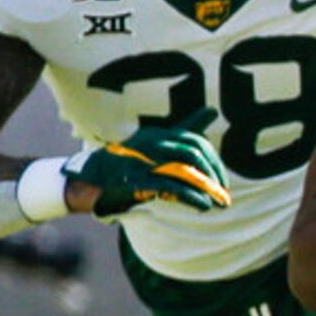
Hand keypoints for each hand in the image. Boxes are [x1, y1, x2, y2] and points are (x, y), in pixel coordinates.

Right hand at [70, 107, 231, 215]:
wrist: (92, 179)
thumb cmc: (132, 161)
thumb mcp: (159, 143)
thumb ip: (187, 129)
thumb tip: (213, 110)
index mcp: (158, 134)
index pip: (194, 141)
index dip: (214, 161)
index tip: (222, 180)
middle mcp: (150, 142)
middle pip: (192, 152)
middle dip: (213, 173)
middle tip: (224, 193)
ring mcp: (140, 160)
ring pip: (183, 169)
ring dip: (205, 187)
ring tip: (218, 202)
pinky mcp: (135, 179)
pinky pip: (169, 186)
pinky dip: (190, 196)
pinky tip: (203, 205)